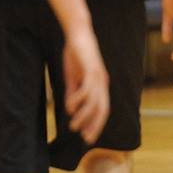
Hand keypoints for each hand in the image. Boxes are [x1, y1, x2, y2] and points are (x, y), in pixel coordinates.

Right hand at [61, 28, 109, 143]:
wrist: (77, 33)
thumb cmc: (75, 54)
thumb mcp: (73, 76)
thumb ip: (73, 91)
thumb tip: (71, 108)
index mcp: (100, 84)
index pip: (102, 109)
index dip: (96, 123)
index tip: (88, 137)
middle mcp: (102, 82)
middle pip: (102, 109)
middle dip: (95, 125)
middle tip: (86, 139)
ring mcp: (98, 76)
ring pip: (94, 103)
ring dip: (84, 116)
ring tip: (73, 126)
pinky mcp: (91, 69)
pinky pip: (87, 90)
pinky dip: (78, 100)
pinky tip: (70, 107)